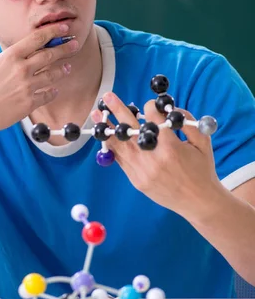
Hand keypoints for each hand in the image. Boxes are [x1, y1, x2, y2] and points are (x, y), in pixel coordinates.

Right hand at [0, 23, 77, 138]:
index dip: (53, 31)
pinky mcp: (29, 103)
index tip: (64, 28)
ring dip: (62, 70)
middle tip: (74, 45)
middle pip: (50, 55)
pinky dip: (52, 92)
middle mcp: (21, 69)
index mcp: (10, 56)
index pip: (37, 39)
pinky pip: (47, 95)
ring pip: (53, 75)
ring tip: (67, 68)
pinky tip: (54, 90)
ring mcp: (27, 86)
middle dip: (65, 48)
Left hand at [92, 93, 221, 218]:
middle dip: (118, 111)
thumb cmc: (202, 169)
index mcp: (171, 147)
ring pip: (120, 146)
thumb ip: (187, 120)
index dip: (151, 107)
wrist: (198, 202)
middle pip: (130, 130)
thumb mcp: (203, 141)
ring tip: (97, 114)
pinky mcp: (136, 180)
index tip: (149, 105)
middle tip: (107, 96)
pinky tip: (106, 135)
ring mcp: (142, 171)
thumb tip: (166, 106)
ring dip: (108, 128)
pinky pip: (120, 160)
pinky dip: (113, 146)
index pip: (153, 119)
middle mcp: (153, 159)